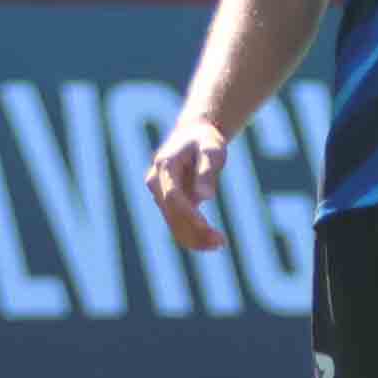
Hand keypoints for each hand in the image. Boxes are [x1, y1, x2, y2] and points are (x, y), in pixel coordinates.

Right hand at [142, 115, 229, 256]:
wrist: (194, 134)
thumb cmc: (205, 141)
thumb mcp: (212, 150)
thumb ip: (207, 172)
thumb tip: (205, 197)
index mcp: (164, 165)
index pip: (173, 197)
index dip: (189, 215)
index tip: (208, 229)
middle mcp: (155, 181)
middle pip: (171, 214)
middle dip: (194, 231)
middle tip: (221, 242)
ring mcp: (159, 193)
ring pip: (172, 224)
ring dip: (194, 238)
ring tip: (220, 243)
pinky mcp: (166, 203)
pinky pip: (177, 224)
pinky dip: (193, 235)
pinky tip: (212, 242)